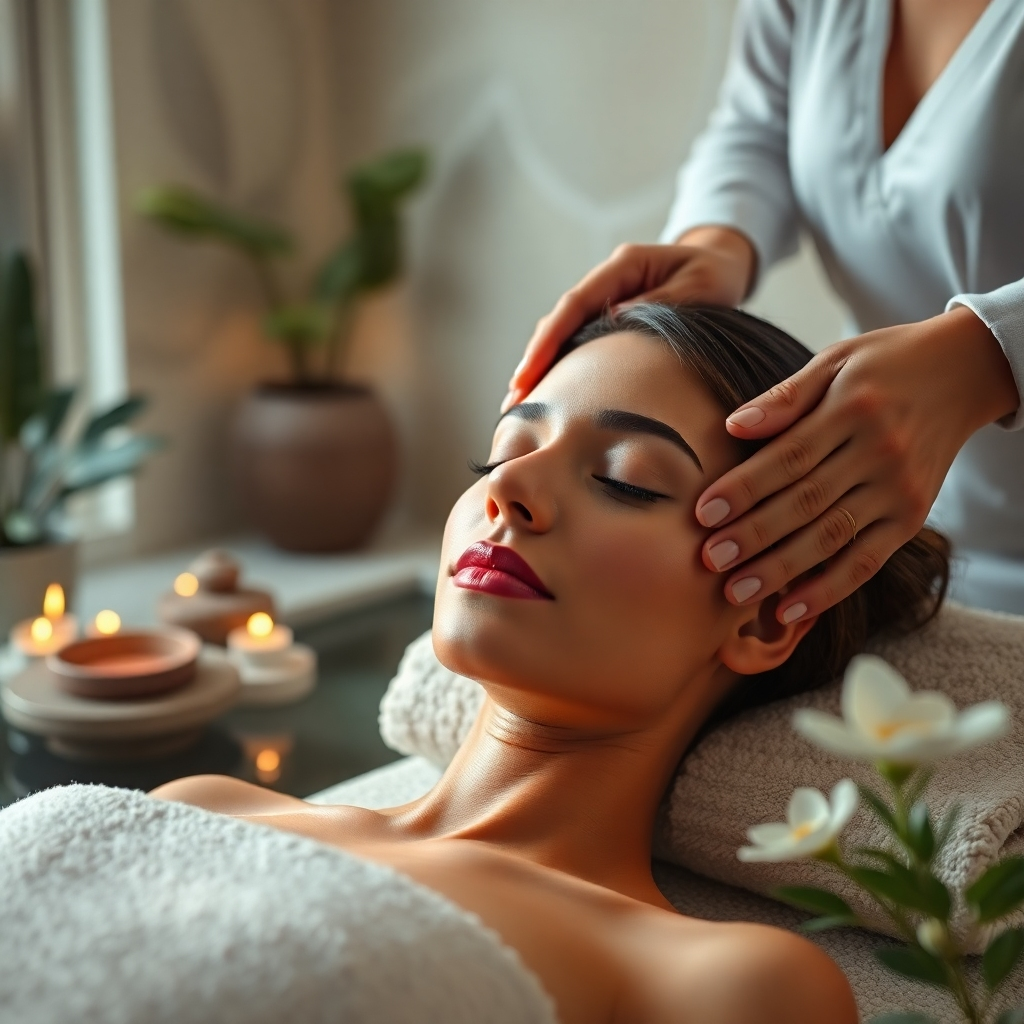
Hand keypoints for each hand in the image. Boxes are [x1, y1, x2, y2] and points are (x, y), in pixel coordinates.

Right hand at [502, 226, 755, 410]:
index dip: (549, 339)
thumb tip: (617, 319)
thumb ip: (665, 301)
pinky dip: (561, 369)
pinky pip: (577, 344)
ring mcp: (604, 301)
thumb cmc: (715, 275)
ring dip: (541, 369)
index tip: (528, 373)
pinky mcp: (607, 320)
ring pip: (562, 335)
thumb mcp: (702, 285)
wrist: (721, 266)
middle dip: (534, 361)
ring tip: (518, 407)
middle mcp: (606, 282)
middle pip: (558, 321)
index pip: (575, 304)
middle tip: (512, 402)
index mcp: (624, 265)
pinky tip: (547, 396)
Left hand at [695, 306, 1019, 622]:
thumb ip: (786, 395)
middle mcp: (879, 454)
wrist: (964, 374)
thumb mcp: (836, 360)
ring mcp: (899, 491)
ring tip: (736, 592)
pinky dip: (829, 589)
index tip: (702, 512)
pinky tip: (790, 609)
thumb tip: (733, 425)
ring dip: (781, 569)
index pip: (789, 457)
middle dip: (754, 535)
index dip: (744, 488)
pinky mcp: (911, 519)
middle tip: (709, 560)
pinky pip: (867, 561)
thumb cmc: (884, 365)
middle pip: (806, 502)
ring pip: (832, 537)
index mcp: (853, 410)